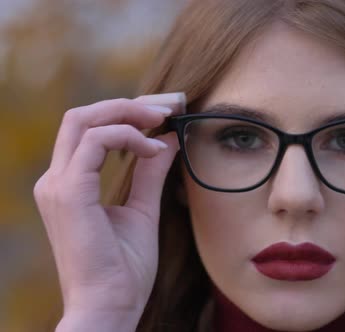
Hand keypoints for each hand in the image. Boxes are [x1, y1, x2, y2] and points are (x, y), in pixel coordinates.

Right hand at [33, 94, 183, 330]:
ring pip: (84, 120)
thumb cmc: (124, 269)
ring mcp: (57, 185)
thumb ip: (150, 173)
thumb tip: (167, 140)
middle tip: (169, 105)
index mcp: (69, 184)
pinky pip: (95, 142)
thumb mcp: (143, 210)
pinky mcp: (68, 192)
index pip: (90, 130)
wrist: (110, 307)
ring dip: (128, 113)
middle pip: (83, 116)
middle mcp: (56, 180)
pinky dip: (127, 136)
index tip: (166, 112)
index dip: (126, 113)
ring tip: (165, 119)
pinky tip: (154, 149)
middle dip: (128, 104)